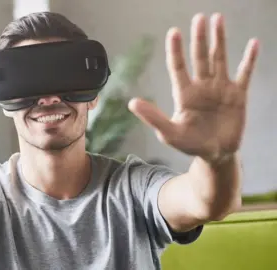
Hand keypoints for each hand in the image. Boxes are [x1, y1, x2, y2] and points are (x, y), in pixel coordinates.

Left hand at [128, 13, 258, 162]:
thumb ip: (153, 117)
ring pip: (219, 59)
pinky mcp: (238, 95)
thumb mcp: (169, 133)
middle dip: (199, 38)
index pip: (178, 67)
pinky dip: (249, 59)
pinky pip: (244, 74)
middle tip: (199, 18)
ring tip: (217, 19)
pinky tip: (253, 44)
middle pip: (199, 57)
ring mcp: (220, 89)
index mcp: (184, 94)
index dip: (176, 50)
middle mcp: (201, 87)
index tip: (173, 32)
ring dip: (219, 40)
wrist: (215, 155)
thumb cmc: (190, 144)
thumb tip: (132, 102)